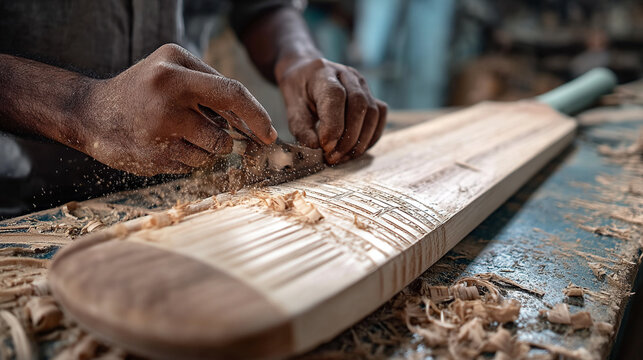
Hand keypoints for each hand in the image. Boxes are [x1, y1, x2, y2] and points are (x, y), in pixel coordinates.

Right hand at [84, 44, 276, 175]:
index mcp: (174, 73)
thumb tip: (249, 117)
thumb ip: (210, 83)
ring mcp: (158, 134)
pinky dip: (188, 158)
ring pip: (210, 155)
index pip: (231, 94)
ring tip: (178, 133)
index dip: (257, 116)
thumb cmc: (142, 87)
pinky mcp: (153, 159)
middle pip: (221, 135)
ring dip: (204, 149)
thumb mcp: (172, 66)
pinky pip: (192, 166)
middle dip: (223, 138)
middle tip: (203, 128)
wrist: (91, 113)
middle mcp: (166, 103)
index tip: (270, 133)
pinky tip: (165, 144)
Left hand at [276, 57, 386, 163]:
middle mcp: (347, 75)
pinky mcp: (371, 96)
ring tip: (343, 157)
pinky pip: (380, 117)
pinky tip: (355, 149)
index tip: (326, 147)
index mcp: (323, 73)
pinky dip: (371, 137)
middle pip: (359, 105)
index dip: (333, 125)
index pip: (335, 96)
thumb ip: (302, 128)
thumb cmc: (299, 92)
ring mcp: (363, 84)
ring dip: (361, 141)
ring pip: (373, 113)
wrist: (307, 75)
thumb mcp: (292, 109)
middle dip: (348, 138)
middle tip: (333, 157)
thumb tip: (316, 148)